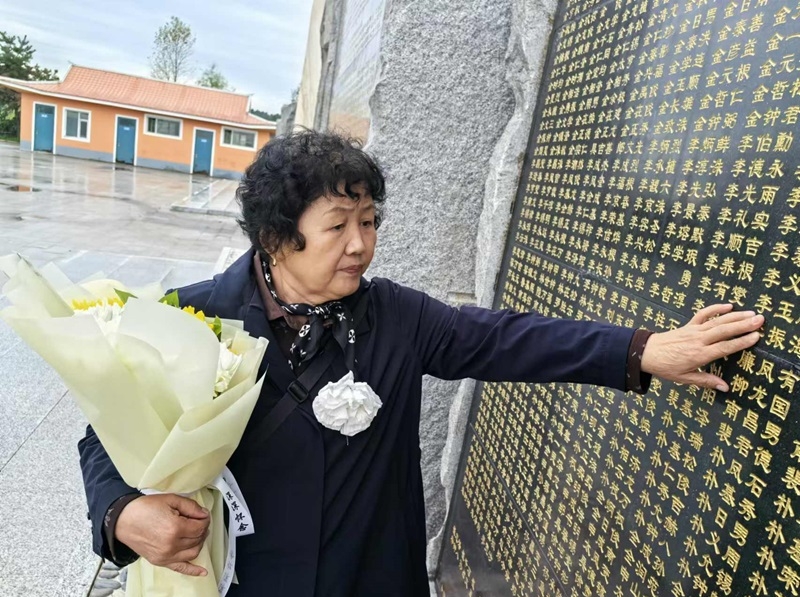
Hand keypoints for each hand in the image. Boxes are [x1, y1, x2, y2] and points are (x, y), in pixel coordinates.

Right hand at [115, 493, 210, 576]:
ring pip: (193, 552)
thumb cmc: (144, 509)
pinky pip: (181, 568)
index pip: (200, 527)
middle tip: (198, 521)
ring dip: (199, 543)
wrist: (123, 520)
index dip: (204, 519)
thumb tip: (204, 514)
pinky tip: (202, 571)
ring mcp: (166, 556)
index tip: (202, 515)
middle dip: (202, 529)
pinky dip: (193, 571)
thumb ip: (191, 506)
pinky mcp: (160, 561)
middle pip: (197, 539)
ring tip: (196, 534)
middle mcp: (171, 545)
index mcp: (175, 528)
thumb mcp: (170, 500)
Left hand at [640, 303, 763, 391]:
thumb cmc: (665, 367)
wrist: (645, 353)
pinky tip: (729, 305)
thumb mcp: (685, 378)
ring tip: (752, 313)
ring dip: (735, 316)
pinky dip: (715, 308)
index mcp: (699, 355)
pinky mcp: (688, 325)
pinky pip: (703, 314)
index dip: (740, 342)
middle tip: (760, 320)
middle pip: (724, 331)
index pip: (724, 348)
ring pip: (717, 321)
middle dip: (743, 325)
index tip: (756, 337)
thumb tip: (726, 388)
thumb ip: (706, 381)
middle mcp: (698, 341)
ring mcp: (693, 331)